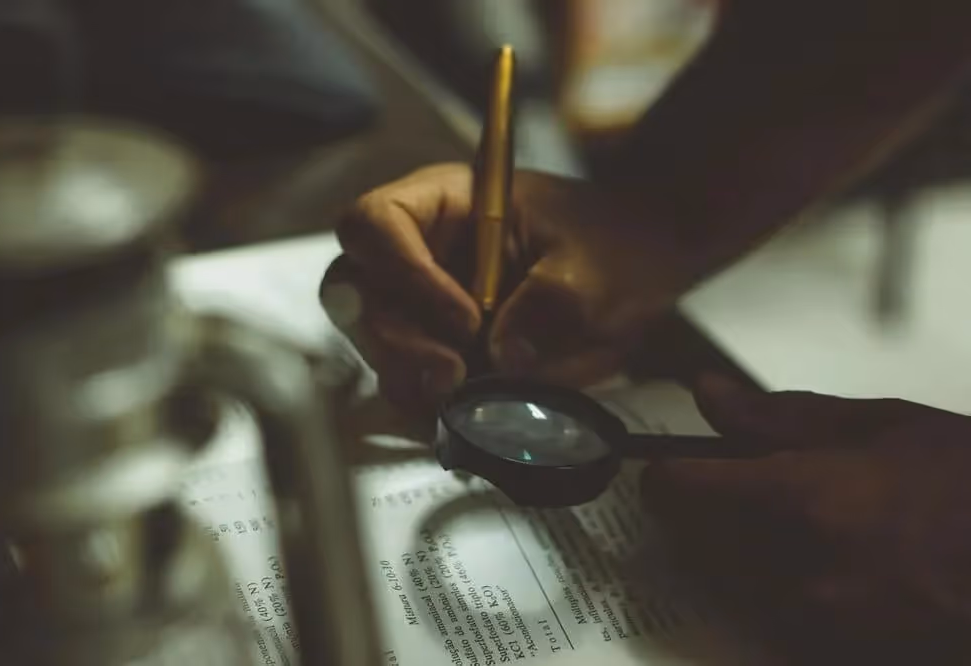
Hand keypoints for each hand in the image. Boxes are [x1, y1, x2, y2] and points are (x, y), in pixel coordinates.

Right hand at [320, 163, 695, 409]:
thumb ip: (554, 301)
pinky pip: (408, 380)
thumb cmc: (613, 243)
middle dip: (393, 340)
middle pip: (356, 290)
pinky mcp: (439, 350)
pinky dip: (426, 403)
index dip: (402, 272)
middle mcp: (419, 250)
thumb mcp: (595, 264)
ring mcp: (423, 304)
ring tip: (458, 398)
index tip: (466, 321)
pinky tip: (464, 413)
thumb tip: (504, 355)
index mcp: (446, 202)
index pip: (377, 223)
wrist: (637, 275)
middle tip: (450, 376)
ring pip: (374, 342)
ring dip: (405, 376)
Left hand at [641, 376, 970, 664]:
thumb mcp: (882, 426)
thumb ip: (779, 416)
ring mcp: (818, 623)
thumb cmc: (966, 481)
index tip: (668, 468)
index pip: (682, 491)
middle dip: (711, 510)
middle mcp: (798, 569)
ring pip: (731, 579)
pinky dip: (779, 586)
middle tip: (755, 488)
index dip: (665, 475)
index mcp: (804, 498)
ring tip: (810, 524)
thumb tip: (707, 395)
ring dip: (742, 548)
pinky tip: (831, 563)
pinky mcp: (836, 654)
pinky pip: (773, 616)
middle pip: (699, 538)